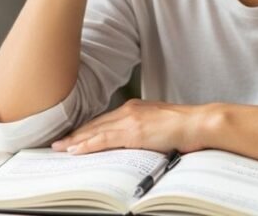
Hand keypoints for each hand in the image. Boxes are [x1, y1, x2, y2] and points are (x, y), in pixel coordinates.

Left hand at [51, 99, 210, 154]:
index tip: (74, 135)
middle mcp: (129, 110)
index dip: (88, 129)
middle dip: (76, 134)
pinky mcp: (132, 131)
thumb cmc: (186, 127)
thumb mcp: (160, 125)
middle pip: (95, 124)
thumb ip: (145, 130)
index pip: (105, 120)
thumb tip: (137, 142)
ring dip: (75, 140)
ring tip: (60, 148)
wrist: (199, 123)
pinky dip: (86, 144)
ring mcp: (130, 119)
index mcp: (136, 108)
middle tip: (58, 143)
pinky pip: (103, 139)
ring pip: (95, 131)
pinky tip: (75, 149)